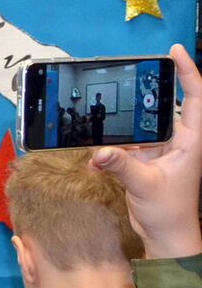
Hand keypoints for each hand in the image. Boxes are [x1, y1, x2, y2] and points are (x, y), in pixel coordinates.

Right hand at [92, 44, 201, 259]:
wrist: (166, 234)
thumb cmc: (169, 212)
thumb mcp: (147, 186)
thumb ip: (122, 166)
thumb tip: (99, 152)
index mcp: (191, 141)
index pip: (195, 98)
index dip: (187, 72)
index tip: (174, 52)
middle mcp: (178, 141)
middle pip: (162, 105)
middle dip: (144, 91)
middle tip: (129, 73)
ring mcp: (160, 150)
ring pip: (138, 125)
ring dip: (119, 124)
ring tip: (102, 116)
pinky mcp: (143, 160)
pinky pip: (123, 145)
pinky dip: (108, 148)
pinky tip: (95, 156)